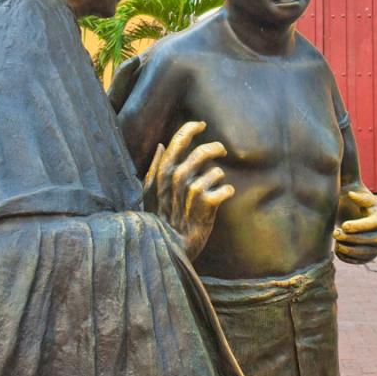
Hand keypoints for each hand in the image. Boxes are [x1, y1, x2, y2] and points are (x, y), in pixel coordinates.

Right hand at [144, 121, 233, 260]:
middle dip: (213, 148)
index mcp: (162, 175)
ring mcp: (190, 195)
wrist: (168, 251)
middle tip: (221, 149)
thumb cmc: (161, 220)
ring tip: (218, 181)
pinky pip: (223, 190)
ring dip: (219, 174)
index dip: (190, 130)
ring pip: (214, 172)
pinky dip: (227, 191)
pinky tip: (225, 195)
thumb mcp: (150, 194)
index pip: (176, 143)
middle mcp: (176, 182)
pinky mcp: (205, 208)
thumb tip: (161, 145)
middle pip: (199, 154)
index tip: (201, 124)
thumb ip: (155, 168)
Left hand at [333, 190, 376, 263]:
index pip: (372, 225)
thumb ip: (359, 197)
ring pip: (365, 253)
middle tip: (335, 233)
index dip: (358, 226)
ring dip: (348, 250)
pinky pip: (361, 260)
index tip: (344, 225)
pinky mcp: (372, 255)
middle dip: (350, 238)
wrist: (375, 218)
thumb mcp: (366, 198)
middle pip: (368, 241)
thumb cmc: (367, 205)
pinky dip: (349, 258)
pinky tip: (338, 250)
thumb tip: (351, 194)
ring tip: (336, 243)